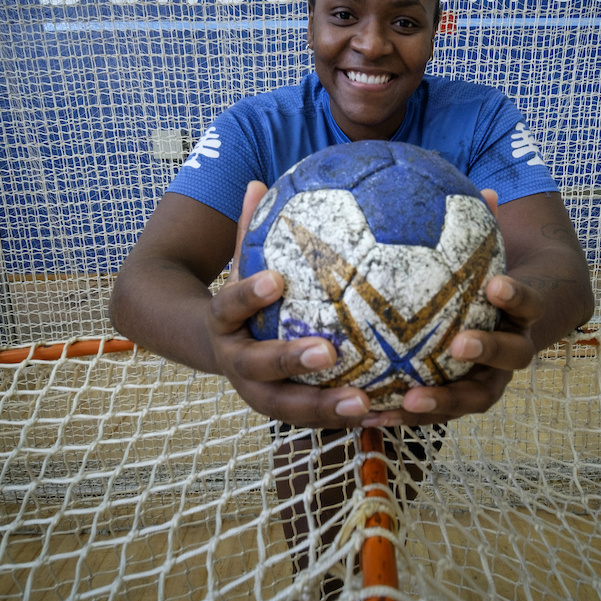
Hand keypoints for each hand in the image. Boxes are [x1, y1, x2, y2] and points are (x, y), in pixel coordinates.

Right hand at [208, 182, 375, 428]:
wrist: (213, 348)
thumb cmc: (242, 295)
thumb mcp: (239, 263)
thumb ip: (250, 228)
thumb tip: (256, 181)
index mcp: (223, 323)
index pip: (229, 306)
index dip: (249, 295)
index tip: (277, 279)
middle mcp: (236, 364)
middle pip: (259, 368)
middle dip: (291, 361)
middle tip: (330, 351)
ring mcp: (258, 394)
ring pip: (290, 407)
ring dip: (327, 407)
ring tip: (367, 402)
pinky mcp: (285, 411)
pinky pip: (318, 419)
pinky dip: (348, 419)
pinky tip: (387, 412)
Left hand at [360, 188, 545, 427]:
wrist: (521, 322)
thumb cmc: (497, 277)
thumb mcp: (495, 253)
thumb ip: (486, 226)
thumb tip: (483, 187)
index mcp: (524, 313)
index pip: (528, 302)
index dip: (516, 295)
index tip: (496, 284)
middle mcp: (513, 350)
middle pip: (510, 358)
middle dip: (486, 351)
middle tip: (459, 344)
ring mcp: (490, 379)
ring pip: (473, 398)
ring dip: (442, 402)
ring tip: (406, 400)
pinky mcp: (459, 399)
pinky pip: (435, 410)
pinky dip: (404, 414)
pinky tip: (366, 414)